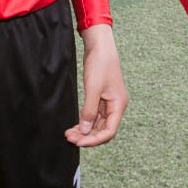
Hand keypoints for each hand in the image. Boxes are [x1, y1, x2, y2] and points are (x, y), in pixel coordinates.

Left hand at [65, 24, 127, 146]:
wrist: (100, 46)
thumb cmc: (100, 64)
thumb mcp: (93, 89)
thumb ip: (89, 111)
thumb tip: (85, 131)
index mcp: (119, 105)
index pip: (109, 131)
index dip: (93, 140)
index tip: (78, 141)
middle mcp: (116, 106)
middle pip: (103, 130)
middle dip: (87, 136)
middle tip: (69, 138)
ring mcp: (109, 103)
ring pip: (98, 124)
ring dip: (85, 130)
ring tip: (69, 133)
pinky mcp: (102, 98)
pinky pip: (94, 116)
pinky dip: (85, 122)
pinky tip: (74, 126)